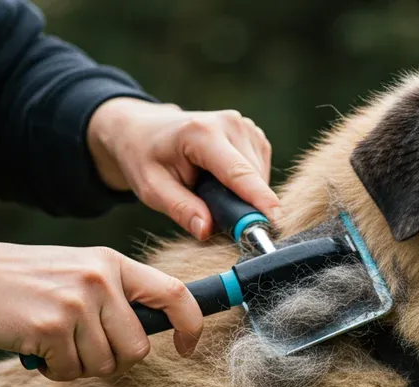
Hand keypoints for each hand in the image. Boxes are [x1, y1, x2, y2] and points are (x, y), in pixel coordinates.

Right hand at [0, 242, 202, 380]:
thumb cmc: (21, 281)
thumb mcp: (77, 270)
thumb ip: (114, 294)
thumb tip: (155, 330)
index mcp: (112, 262)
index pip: (174, 294)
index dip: (191, 325)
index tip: (187, 346)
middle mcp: (100, 279)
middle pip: (138, 348)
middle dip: (114, 360)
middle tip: (82, 349)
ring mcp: (77, 303)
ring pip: (105, 365)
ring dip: (79, 366)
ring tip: (53, 342)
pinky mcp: (52, 327)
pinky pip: (71, 371)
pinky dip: (54, 370)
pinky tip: (35, 348)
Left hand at [87, 98, 279, 238]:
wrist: (144, 129)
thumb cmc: (145, 158)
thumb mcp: (152, 189)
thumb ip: (180, 209)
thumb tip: (207, 230)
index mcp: (201, 133)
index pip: (239, 172)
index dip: (259, 199)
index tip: (275, 222)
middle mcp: (230, 123)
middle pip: (252, 178)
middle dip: (242, 205)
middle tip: (212, 215)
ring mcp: (245, 125)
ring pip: (259, 176)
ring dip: (243, 194)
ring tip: (208, 191)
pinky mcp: (253, 133)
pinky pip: (260, 171)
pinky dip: (246, 184)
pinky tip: (221, 182)